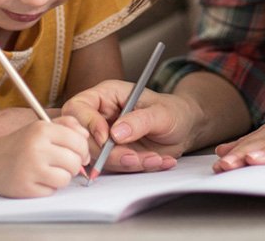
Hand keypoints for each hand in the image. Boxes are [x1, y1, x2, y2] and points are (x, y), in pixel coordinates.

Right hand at [0, 116, 89, 197]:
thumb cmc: (22, 144)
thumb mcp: (41, 127)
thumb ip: (67, 125)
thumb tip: (87, 136)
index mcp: (42, 129)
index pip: (79, 142)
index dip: (83, 151)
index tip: (79, 154)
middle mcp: (36, 148)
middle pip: (74, 162)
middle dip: (72, 165)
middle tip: (62, 164)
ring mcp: (30, 169)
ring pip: (65, 179)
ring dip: (61, 178)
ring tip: (49, 172)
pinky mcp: (25, 188)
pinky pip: (51, 191)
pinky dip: (47, 188)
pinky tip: (37, 180)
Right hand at [62, 80, 200, 172]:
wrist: (186, 129)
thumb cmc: (174, 112)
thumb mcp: (162, 113)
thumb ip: (139, 121)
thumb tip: (115, 133)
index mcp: (107, 95)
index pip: (79, 107)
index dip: (88, 124)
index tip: (107, 138)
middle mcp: (102, 116)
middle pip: (84, 138)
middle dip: (109, 153)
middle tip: (134, 157)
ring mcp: (106, 137)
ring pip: (98, 158)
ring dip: (126, 163)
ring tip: (153, 158)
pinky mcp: (114, 155)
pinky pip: (114, 167)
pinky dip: (135, 169)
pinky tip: (156, 161)